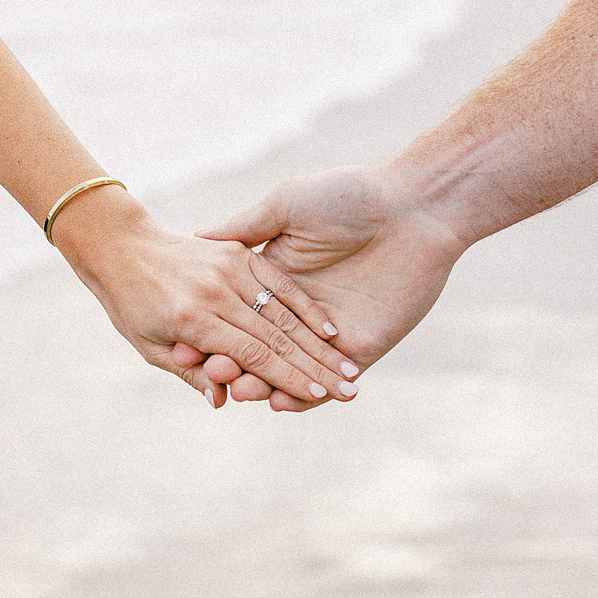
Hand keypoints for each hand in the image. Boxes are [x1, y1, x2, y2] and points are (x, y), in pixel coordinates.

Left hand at [51, 186, 360, 406]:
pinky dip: (305, 305)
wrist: (119, 243)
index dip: (288, 377)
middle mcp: (215, 292)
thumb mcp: (149, 346)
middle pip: (277, 336)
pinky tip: (330, 328)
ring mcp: (228, 268)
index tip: (320, 395)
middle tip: (350, 390)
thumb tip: (224, 401)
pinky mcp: (236, 251)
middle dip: (316, 366)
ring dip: (320, 342)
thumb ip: (190, 373)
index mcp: (192, 319)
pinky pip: (278, 281)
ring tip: (349, 366)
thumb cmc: (130, 303)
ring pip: (284, 311)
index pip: (253, 354)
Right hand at [183, 165, 467, 409]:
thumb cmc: (350, 195)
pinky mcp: (360, 350)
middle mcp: (298, 311)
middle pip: (255, 349)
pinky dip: (300, 398)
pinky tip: (279, 402)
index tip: (182, 344)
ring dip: (260, 385)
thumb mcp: (286, 205)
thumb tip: (196, 237)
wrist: (415, 208)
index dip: (209, 331)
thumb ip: (245, 227)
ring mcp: (328, 335)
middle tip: (209, 374)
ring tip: (240, 391)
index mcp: (276, 277)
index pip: (235, 315)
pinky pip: (325, 383)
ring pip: (286, 373)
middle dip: (230, 364)